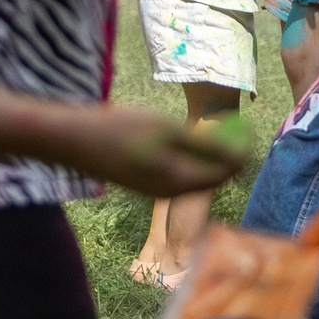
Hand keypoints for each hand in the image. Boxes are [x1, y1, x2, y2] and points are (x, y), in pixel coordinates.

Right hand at [64, 105, 246, 196]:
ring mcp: (153, 189)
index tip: (246, 127)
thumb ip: (204, 147)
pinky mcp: (141, 182)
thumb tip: (238, 157)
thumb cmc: (120, 130)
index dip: (240, 152)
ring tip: (212, 128)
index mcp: (179, 182)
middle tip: (233, 126)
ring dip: (206, 154)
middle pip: (211, 177)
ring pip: (193, 175)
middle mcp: (169, 192)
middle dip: (226, 154)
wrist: (72, 140)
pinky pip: (176, 173)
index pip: (225, 173)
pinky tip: (181, 136)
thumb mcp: (167, 132)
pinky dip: (188, 157)